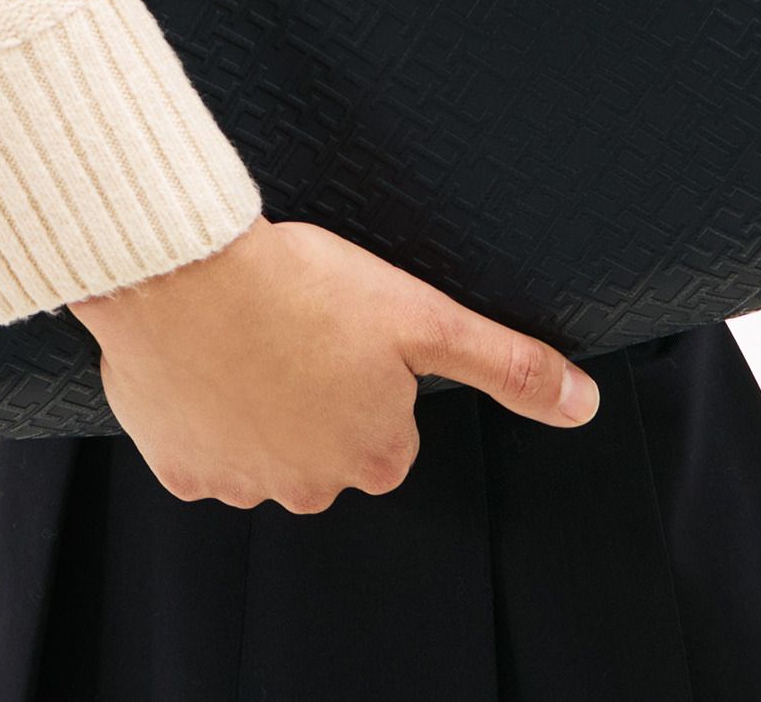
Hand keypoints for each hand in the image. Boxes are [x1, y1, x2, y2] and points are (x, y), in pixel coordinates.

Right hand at [69, 216, 597, 509]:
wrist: (187, 275)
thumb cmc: (301, 288)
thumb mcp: (425, 318)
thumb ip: (506, 364)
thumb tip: (579, 403)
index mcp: (373, 455)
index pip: (391, 429)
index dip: (373, 372)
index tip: (350, 328)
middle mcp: (310, 486)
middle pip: (327, 439)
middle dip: (318, 388)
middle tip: (302, 323)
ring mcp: (241, 481)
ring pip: (262, 440)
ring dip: (260, 396)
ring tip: (254, 329)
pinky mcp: (181, 466)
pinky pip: (199, 438)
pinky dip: (203, 402)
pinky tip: (209, 354)